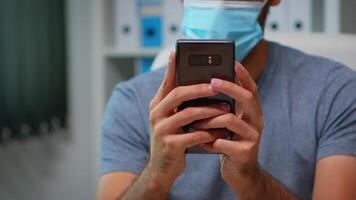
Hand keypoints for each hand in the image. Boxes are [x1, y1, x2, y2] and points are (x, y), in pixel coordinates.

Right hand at [147, 52, 230, 189]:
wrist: (161, 168)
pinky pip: (194, 134)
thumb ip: (179, 104)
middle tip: (216, 84)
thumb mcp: (171, 119)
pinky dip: (209, 132)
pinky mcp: (171, 145)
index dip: (171, 68)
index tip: (176, 53)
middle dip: (199, 88)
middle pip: (178, 94)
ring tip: (225, 108)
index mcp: (157, 105)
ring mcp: (162, 130)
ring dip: (209, 111)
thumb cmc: (171, 140)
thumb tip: (198, 86)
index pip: (166, 83)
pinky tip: (220, 132)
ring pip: (189, 114)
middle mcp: (156, 114)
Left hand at [194, 62, 263, 196]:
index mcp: (252, 113)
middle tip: (212, 81)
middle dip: (229, 87)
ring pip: (230, 120)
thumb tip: (205, 89)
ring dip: (209, 120)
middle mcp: (256, 122)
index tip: (234, 61)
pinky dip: (209, 141)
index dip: (244, 75)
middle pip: (247, 98)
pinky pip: (223, 142)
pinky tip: (202, 144)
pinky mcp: (245, 152)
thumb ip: (223, 109)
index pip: (251, 89)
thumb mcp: (228, 124)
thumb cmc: (229, 144)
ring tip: (196, 123)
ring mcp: (253, 137)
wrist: (240, 173)